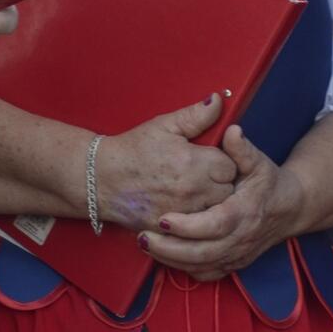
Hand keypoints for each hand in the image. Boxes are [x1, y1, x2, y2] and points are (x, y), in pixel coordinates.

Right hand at [95, 93, 237, 228]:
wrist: (101, 178)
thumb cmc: (133, 150)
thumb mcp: (164, 126)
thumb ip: (196, 115)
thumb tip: (219, 100)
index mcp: (194, 162)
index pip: (231, 166)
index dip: (224, 161)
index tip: (212, 159)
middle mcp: (192, 191)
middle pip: (227, 191)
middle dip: (221, 183)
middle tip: (205, 176)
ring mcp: (183, 213)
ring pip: (214, 212)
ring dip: (210, 203)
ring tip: (194, 192)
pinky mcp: (171, 230)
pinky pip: (195, 230)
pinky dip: (194, 222)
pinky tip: (184, 209)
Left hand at [141, 124, 300, 280]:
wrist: (288, 209)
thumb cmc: (267, 182)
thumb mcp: (258, 161)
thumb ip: (241, 148)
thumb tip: (231, 130)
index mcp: (245, 212)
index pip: (216, 224)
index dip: (189, 225)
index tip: (164, 219)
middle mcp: (241, 239)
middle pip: (203, 252)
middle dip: (170, 248)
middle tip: (143, 237)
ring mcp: (237, 255)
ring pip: (201, 266)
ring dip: (171, 259)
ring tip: (145, 244)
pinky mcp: (232, 265)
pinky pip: (205, 274)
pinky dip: (184, 269)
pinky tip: (164, 256)